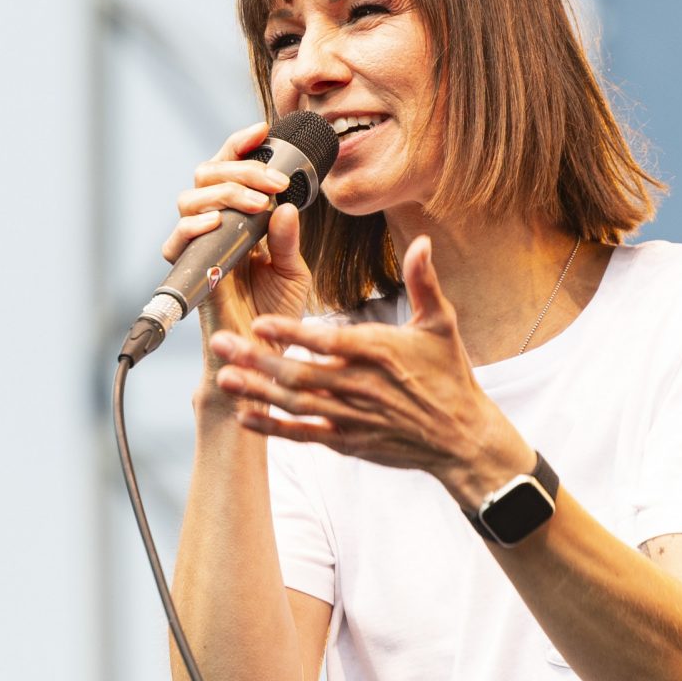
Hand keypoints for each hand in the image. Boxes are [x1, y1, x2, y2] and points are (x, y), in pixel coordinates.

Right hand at [161, 119, 315, 343]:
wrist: (259, 355)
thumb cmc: (272, 314)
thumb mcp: (292, 270)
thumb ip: (288, 238)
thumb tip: (285, 204)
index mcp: (238, 220)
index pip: (229, 169)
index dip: (239, 145)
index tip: (263, 130)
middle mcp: (214, 228)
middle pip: (206, 174)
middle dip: (240, 167)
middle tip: (273, 182)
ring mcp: (199, 248)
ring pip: (189, 200)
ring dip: (224, 192)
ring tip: (256, 204)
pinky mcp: (187, 272)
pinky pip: (175, 241)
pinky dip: (195, 226)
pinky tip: (219, 223)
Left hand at [208, 235, 534, 507]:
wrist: (460, 438)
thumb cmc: (449, 375)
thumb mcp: (442, 324)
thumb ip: (424, 282)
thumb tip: (421, 240)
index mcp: (381, 353)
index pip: (329, 342)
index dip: (293, 334)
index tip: (259, 322)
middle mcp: (362, 388)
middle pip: (302, 374)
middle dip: (257, 359)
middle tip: (221, 343)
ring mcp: (353, 418)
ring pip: (296, 405)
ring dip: (257, 392)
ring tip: (222, 378)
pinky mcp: (347, 441)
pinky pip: (304, 434)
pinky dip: (273, 428)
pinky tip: (244, 416)